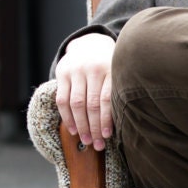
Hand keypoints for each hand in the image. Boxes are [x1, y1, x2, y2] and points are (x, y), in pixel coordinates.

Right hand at [54, 32, 116, 149]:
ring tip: (86, 141)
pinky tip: (73, 130)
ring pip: (76, 103)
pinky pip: (62, 99)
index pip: (107, 99)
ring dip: (81, 125)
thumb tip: (125, 124)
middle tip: (97, 145)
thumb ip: (118, 91)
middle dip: (94, 127)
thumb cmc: (109, 65)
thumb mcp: (117, 72)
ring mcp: (76, 71)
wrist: (90, 43)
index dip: (106, 119)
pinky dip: (67, 117)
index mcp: (110, 69)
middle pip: (92, 104)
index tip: (107, 136)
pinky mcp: (62, 73)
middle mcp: (92, 69)